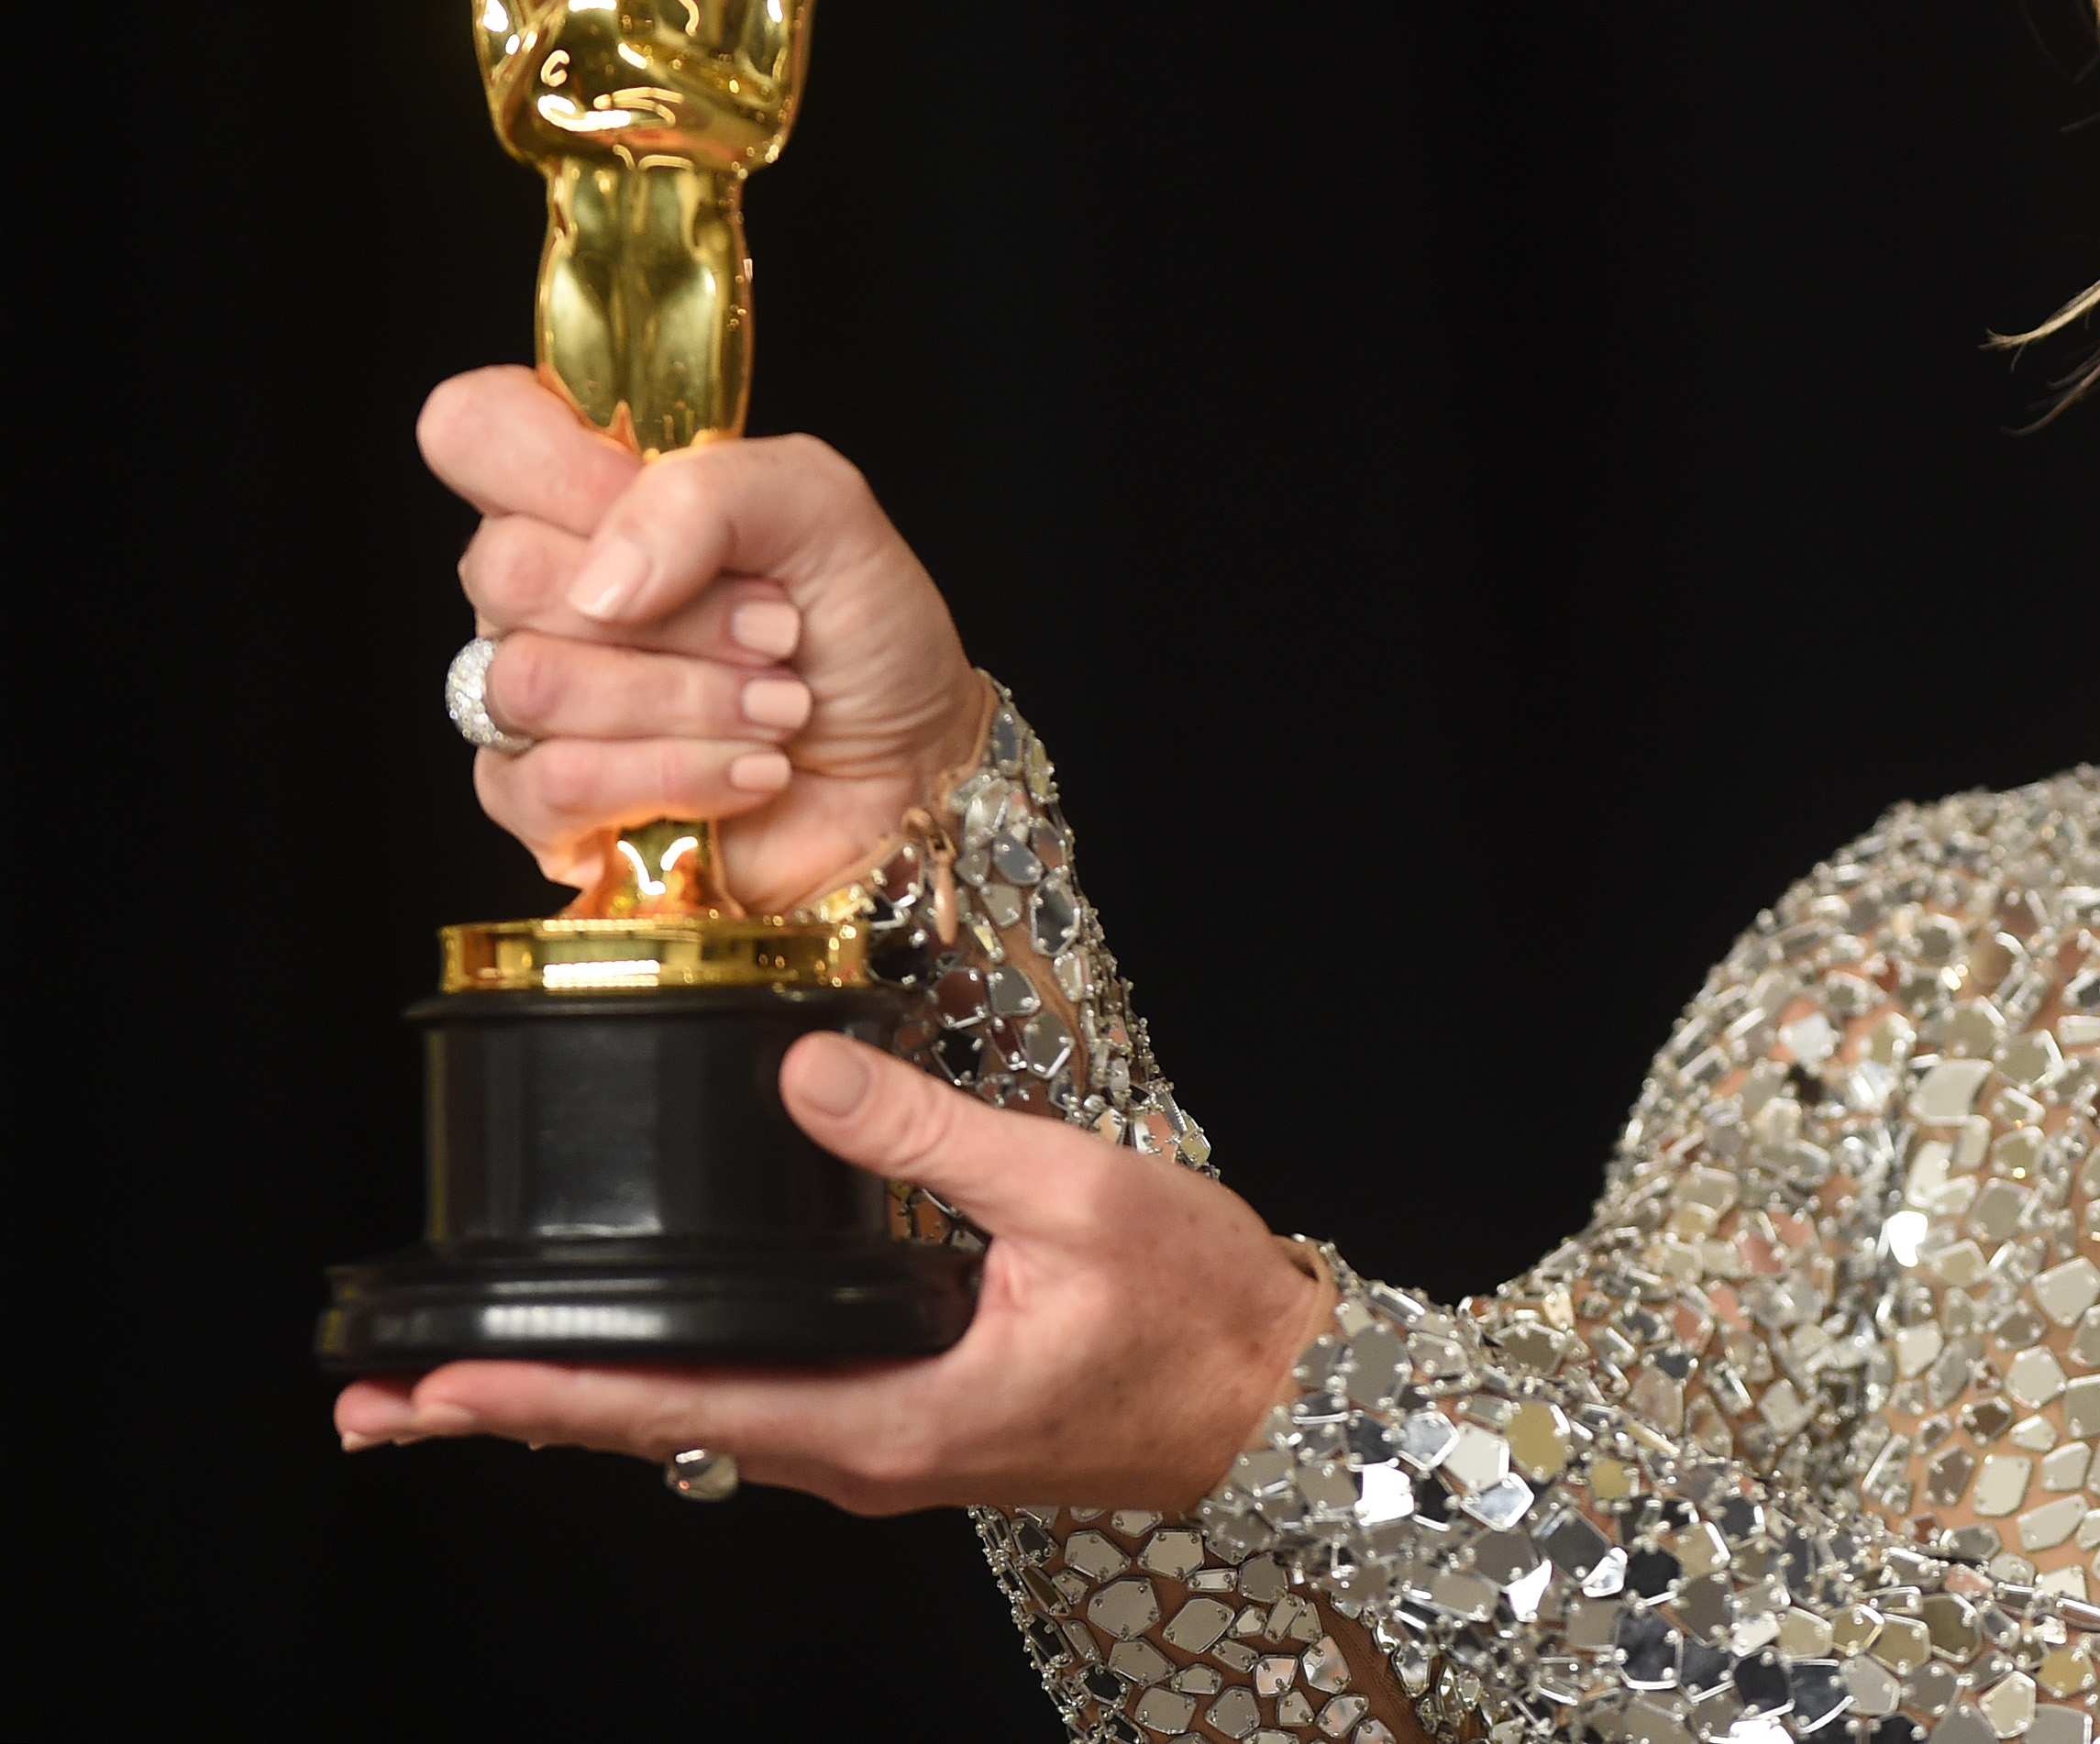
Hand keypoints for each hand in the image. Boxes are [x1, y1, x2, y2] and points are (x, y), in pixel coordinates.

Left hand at [333, 1037, 1328, 1512]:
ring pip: (707, 1423)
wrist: (1290, 1398)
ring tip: (480, 1381)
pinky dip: (677, 1386)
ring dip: (590, 1402)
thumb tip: (802, 1068)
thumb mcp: (1070, 1193)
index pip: (678, 1405)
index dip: (543, 1397)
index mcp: (888, 1414)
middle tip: (386, 1398)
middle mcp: (867, 1453)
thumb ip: (926, 1131)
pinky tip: (646, 1360)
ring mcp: (889, 1445)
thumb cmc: (1202, 1310)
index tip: (432, 1392)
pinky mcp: (916, 1421)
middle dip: (522, 1411)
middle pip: (662, 1431)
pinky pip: (767, 1406)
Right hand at [425, 367, 991, 909]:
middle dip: (678, 609)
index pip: (476, 427)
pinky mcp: (544, 803)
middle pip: (502, 567)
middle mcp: (548, 589)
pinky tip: (751, 770)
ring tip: (780, 706)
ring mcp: (534, 698)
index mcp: (595, 494)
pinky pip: (552, 782)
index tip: (649, 504)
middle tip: (775, 629)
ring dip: (692, 698)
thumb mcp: (827, 512)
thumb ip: (713, 492)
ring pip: (531, 681)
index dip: (550, 462)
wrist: (913, 769)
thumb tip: (604, 578)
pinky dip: (680, 773)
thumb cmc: (866, 634)